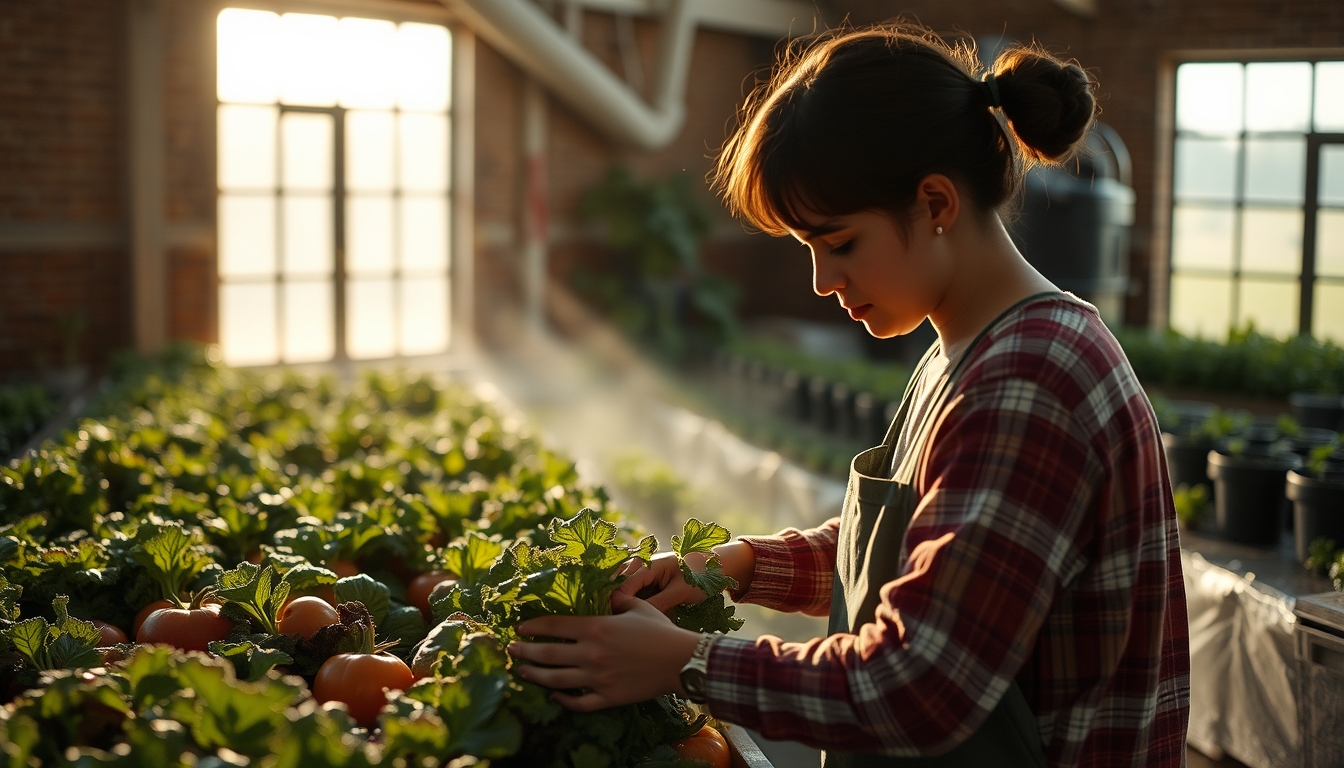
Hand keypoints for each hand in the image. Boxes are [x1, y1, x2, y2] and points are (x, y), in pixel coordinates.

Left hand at [508, 591, 700, 710]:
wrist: (681, 662)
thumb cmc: (661, 632)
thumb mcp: (636, 607)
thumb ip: (616, 599)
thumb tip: (605, 593)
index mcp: (597, 628)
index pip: (555, 626)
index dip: (533, 627)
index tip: (520, 628)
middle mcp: (592, 653)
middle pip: (548, 654)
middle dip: (524, 652)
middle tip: (511, 650)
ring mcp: (598, 678)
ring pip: (556, 679)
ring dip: (535, 675)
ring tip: (522, 671)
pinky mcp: (607, 697)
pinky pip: (578, 702)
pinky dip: (563, 700)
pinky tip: (554, 695)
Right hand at [617, 541, 756, 612]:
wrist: (713, 567)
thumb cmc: (700, 577)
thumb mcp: (680, 592)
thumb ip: (658, 603)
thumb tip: (637, 619)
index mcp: (648, 564)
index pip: (623, 586)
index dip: (618, 605)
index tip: (621, 624)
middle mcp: (641, 565)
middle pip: (617, 586)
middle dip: (617, 604)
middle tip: (622, 625)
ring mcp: (642, 571)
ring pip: (623, 589)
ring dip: (624, 604)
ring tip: (627, 622)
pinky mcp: (646, 579)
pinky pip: (632, 591)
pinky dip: (632, 602)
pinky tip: (635, 616)